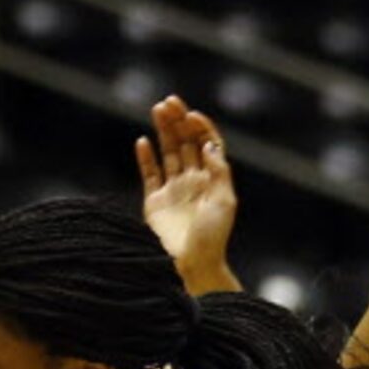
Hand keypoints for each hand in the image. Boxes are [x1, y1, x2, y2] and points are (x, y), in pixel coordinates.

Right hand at [136, 95, 238, 280]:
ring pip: (168, 153)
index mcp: (213, 179)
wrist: (192, 265)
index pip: (208, 144)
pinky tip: (143, 141)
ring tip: (157, 110)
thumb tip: (210, 145)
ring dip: (163, 131)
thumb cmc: (213, 237)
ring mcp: (174, 191)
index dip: (200, 127)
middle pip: (186, 143)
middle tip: (169, 102)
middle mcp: (194, 181)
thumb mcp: (225, 202)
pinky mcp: (155, 202)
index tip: (191, 114)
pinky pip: (150, 174)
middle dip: (178, 121)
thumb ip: (218, 171)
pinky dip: (146, 158)